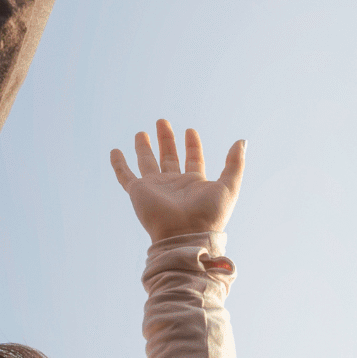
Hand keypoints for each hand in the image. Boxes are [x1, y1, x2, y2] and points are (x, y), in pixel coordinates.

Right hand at [110, 118, 246, 241]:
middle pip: (169, 157)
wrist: (186, 236)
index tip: (190, 131)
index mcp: (194, 183)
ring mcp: (155, 187)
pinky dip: (119, 164)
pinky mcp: (138, 192)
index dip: (192, 145)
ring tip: (141, 132)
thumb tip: (242, 141)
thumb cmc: (210, 215)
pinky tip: (114, 151)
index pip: (192, 159)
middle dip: (166, 140)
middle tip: (162, 122)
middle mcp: (174, 184)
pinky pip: (125, 176)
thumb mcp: (229, 186)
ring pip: (147, 163)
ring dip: (144, 148)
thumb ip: (235, 164)